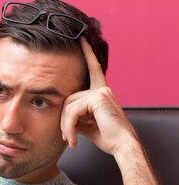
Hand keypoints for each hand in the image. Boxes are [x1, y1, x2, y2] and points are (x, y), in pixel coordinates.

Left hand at [60, 37, 138, 155]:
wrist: (122, 145)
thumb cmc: (107, 137)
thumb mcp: (87, 125)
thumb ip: (76, 115)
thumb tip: (62, 115)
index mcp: (101, 92)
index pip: (93, 69)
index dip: (88, 53)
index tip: (82, 39)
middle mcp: (102, 89)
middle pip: (69, 98)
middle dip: (64, 120)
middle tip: (66, 137)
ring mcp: (101, 91)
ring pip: (69, 106)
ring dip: (65, 126)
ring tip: (70, 140)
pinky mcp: (99, 98)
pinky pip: (73, 110)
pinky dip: (69, 126)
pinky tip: (74, 139)